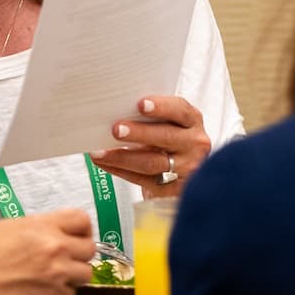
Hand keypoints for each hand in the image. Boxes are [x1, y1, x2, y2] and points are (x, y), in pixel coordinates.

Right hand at [0, 209, 93, 294]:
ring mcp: (57, 272)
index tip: (77, 237)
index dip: (83, 229)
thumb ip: (36, 227)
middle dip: (80, 255)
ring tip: (56, 279)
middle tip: (66, 261)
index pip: (82, 219)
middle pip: (90, 248)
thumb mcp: (7, 228)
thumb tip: (50, 231)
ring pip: (86, 273)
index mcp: (42, 225)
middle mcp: (55, 246)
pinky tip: (44, 294)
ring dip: (74, 277)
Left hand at [90, 95, 212, 195]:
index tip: (140, 104)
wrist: (183, 175)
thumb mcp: (170, 123)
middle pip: (165, 137)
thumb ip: (152, 117)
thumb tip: (114, 109)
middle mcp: (194, 144)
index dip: (161, 107)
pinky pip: (142, 179)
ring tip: (100, 152)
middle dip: (138, 133)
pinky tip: (104, 163)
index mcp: (192, 121)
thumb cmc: (170, 140)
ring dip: (122, 157)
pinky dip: (119, 170)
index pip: (180, 110)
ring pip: (151, 162)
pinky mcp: (172, 189)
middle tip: (116, 129)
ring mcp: (186, 169)